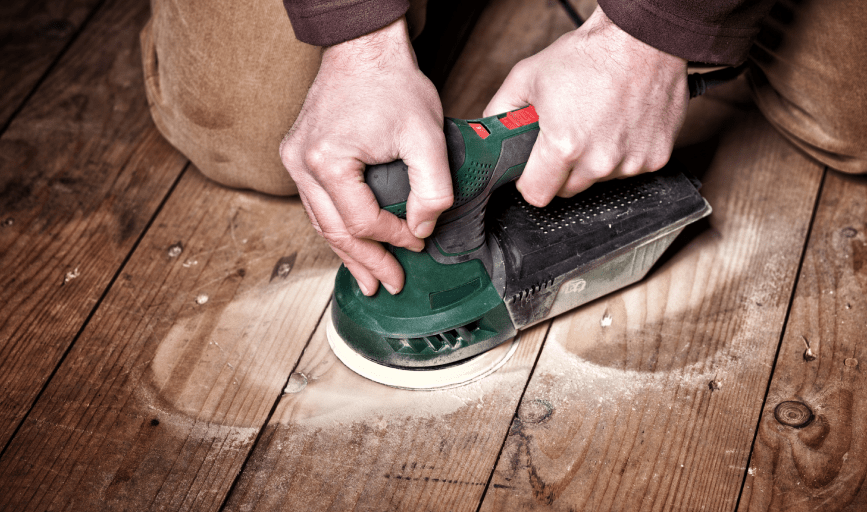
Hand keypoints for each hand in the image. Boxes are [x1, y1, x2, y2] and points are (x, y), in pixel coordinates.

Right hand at [280, 17, 452, 295]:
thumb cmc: (392, 85)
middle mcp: (302, 164)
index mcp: (327, 161)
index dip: (394, 239)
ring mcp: (295, 160)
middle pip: (335, 231)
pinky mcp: (299, 156)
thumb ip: (432, 188)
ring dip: (347, 253)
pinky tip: (351, 244)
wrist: (364, 50)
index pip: (362, 221)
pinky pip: (318, 205)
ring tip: (368, 279)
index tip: (418, 241)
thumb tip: (422, 228)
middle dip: (366, 262)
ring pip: (321, 223)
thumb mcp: (427, 136)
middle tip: (390, 285)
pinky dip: (337, 227)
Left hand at [484, 7, 688, 206]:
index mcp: (565, 147)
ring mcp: (630, 163)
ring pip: (599, 180)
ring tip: (596, 124)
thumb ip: (500, 112)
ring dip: (594, 161)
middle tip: (566, 136)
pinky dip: (622, 153)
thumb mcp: (526, 77)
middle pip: (568, 190)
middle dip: (561, 169)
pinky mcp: (655, 158)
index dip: (530, 180)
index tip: (533, 168)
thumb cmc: (590, 55)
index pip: (536, 194)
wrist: (642, 39)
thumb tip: (490, 134)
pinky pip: (629, 169)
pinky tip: (619, 125)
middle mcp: (599, 161)